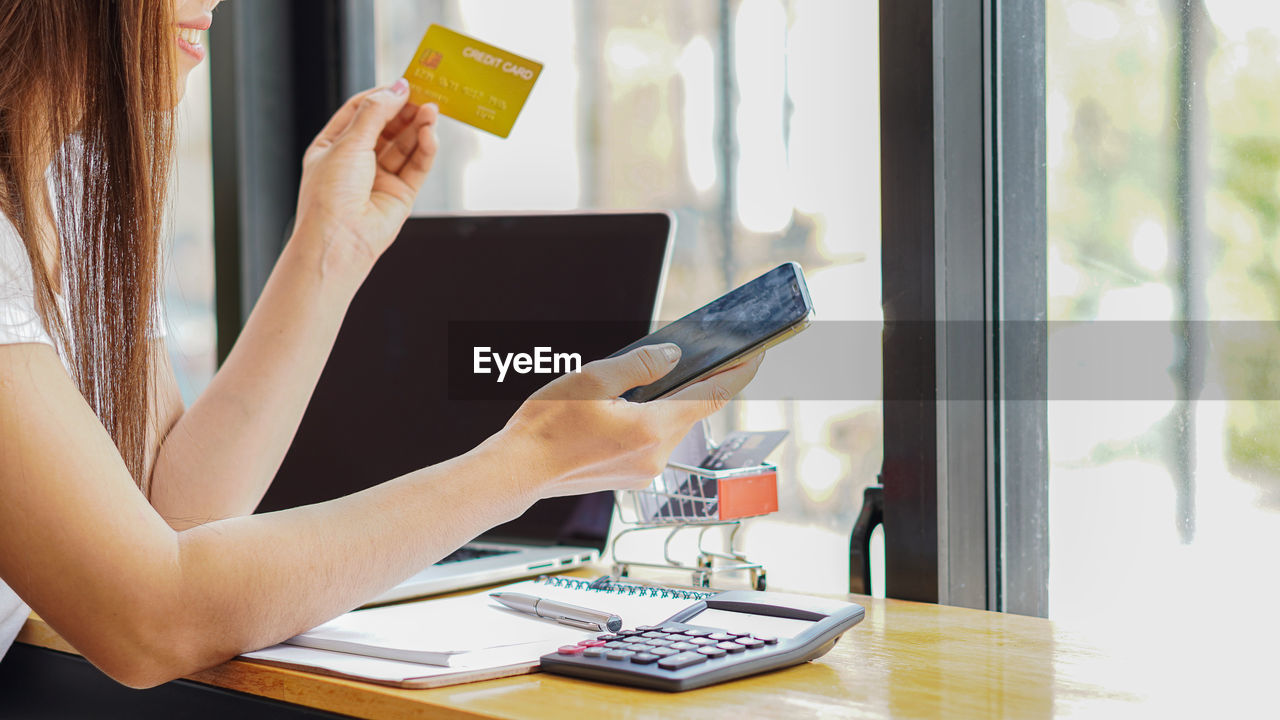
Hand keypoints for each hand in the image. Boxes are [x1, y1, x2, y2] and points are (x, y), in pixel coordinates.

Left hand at [294, 79, 438, 271]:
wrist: (339, 241)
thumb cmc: (330, 195)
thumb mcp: (349, 143)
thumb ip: (376, 114)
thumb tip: (398, 89)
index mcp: (334, 146)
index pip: (361, 111)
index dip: (382, 96)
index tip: (404, 84)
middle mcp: (356, 162)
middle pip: (387, 127)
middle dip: (406, 111)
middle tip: (426, 94)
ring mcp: (379, 178)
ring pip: (404, 146)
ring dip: (418, 128)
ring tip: (433, 111)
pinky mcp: (400, 195)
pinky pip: (416, 167)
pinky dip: (425, 150)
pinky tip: (430, 136)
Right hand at [498, 345, 764, 498]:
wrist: (517, 471)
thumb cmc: (547, 427)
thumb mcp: (594, 379)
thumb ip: (641, 365)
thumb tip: (673, 356)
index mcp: (652, 429)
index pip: (712, 396)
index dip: (739, 372)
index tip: (756, 354)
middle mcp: (655, 456)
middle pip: (688, 410)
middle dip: (685, 384)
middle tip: (677, 357)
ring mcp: (643, 472)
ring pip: (667, 427)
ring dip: (658, 404)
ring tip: (625, 389)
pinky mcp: (629, 478)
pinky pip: (649, 442)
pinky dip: (644, 422)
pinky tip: (617, 412)